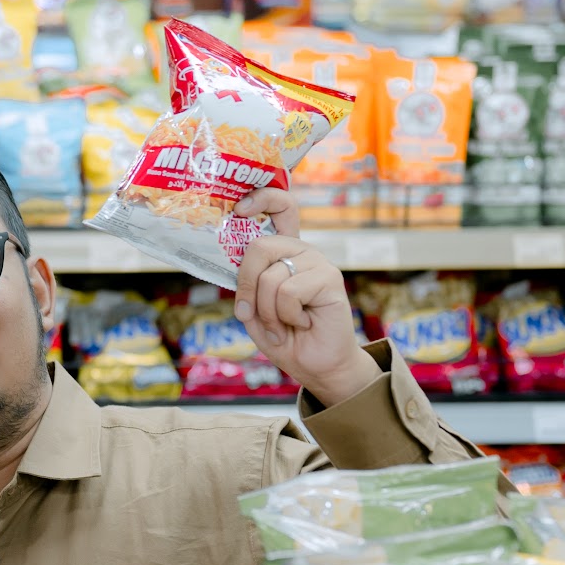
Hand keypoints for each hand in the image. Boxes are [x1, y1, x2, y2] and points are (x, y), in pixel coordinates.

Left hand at [232, 188, 380, 407]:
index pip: (280, 208)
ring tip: (284, 325)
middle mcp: (300, 250)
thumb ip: (245, 286)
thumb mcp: (253, 310)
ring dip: (268, 313)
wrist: (316, 364)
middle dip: (246, 287)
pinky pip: (288, 292)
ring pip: (270, 278)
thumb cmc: (284, 336)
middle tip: (250, 314)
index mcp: (282, 252)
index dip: (261, 199)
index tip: (239, 209)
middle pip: (258, 247)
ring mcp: (316, 262)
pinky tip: (303, 322)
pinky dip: (286, 316)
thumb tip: (234, 270)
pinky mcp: (330, 278)